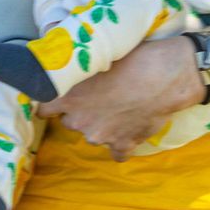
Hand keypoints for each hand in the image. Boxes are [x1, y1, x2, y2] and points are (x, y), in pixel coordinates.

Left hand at [39, 36, 201, 160]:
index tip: (56, 99)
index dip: (50, 103)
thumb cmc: (132, 58)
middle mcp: (79, 121)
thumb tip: (66, 66)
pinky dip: (122, 143)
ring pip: (94, 135)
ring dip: (103, 125)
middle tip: (99, 97)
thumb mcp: (98, 57)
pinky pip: (117, 152)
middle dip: (80, 112)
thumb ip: (77, 70)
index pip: (43, 110)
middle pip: (70, 121)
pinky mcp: (123, 145)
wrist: (166, 75)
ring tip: (121, 107)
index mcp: (69, 97)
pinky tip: (131, 128)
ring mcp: (101, 137)